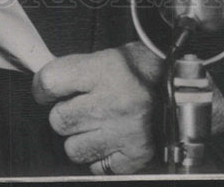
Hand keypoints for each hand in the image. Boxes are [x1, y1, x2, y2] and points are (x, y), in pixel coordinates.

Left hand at [32, 42, 162, 174]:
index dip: (43, 88)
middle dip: (65, 115)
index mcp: (106, 70)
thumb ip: (74, 71)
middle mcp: (114, 102)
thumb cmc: (139, 68)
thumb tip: (44, 87)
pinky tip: (110, 139)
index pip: (50, 82)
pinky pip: (95, 167)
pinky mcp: (134, 155)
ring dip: (80, 138)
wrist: (180, 86)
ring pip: (73, 149)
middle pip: (58, 120)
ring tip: (97, 124)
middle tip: (81, 107)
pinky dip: (99, 156)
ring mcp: (124, 132)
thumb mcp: (107, 56)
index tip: (47, 91)